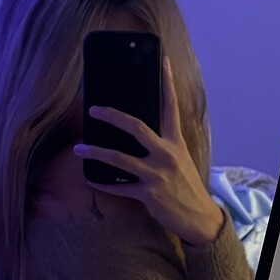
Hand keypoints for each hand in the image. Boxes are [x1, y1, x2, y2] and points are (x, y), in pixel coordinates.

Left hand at [74, 56, 224, 246]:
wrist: (200, 218)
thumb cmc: (186, 186)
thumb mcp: (180, 159)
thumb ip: (162, 145)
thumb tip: (138, 132)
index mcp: (176, 142)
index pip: (171, 106)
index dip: (168, 82)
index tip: (163, 61)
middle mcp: (166, 154)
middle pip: (136, 127)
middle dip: (113, 116)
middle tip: (94, 110)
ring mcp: (157, 174)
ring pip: (120, 158)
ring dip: (96, 152)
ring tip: (79, 149)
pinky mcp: (149, 194)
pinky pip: (119, 187)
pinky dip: (103, 183)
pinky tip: (92, 179)